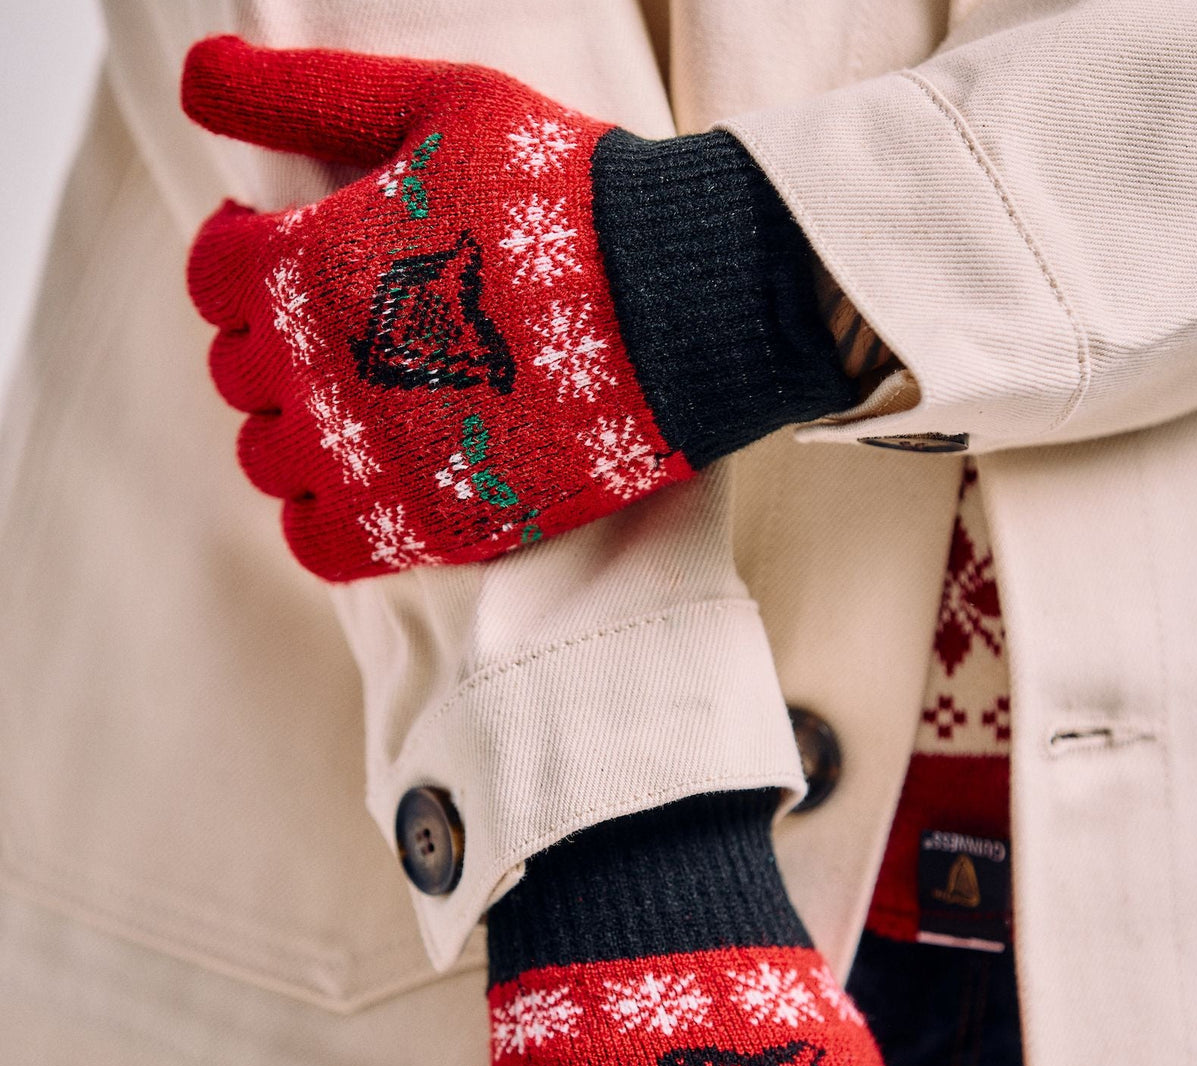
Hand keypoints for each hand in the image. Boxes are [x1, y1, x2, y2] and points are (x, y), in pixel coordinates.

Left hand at [182, 36, 694, 579]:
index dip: (248, 258)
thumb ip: (306, 92)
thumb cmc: (565, 194)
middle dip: (281, 345)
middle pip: (239, 374)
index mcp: (303, 262)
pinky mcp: (425, 525)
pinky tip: (375, 480)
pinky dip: (329, 518)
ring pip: (269, 460)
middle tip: (359, 328)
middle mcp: (316, 369)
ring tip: (368, 405)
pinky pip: (320, 543)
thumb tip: (198, 72)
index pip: (215, 278)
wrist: (679, 305)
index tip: (300, 251)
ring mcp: (368, 458)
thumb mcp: (440, 107)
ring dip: (302, 433)